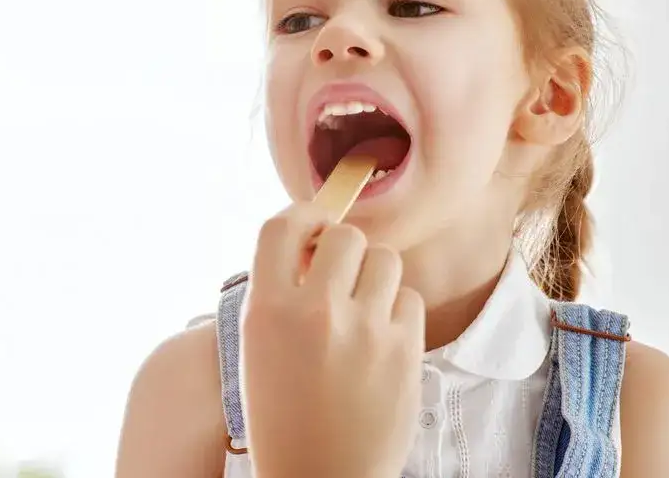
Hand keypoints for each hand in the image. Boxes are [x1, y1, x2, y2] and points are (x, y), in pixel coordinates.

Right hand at [240, 203, 424, 477]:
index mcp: (267, 310)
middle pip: (344, 234)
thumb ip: (279, 292)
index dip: (301, 216)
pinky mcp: (405, 351)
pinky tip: (382, 339)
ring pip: (385, 259)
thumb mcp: (258, 348)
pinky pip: (410, 299)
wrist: (319, 477)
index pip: (282, 225)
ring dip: (374, 276)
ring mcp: (365, 331)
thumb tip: (313, 243)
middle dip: (343, 250)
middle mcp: (316, 312)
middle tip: (340, 276)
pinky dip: (398, 312)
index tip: (312, 225)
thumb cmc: (283, 415)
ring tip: (363, 308)